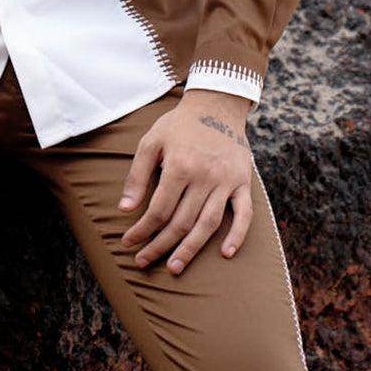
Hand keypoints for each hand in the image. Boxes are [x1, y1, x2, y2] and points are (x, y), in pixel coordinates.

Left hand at [118, 89, 252, 275]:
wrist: (216, 103)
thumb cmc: (179, 124)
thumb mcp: (152, 140)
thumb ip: (137, 174)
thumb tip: (125, 209)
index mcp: (179, 165)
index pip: (158, 210)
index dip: (142, 230)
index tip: (128, 243)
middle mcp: (204, 176)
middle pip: (181, 222)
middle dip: (159, 246)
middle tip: (143, 262)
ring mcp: (226, 181)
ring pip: (208, 224)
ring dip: (191, 249)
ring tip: (174, 267)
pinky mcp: (242, 182)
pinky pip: (244, 214)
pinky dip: (237, 235)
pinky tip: (225, 253)